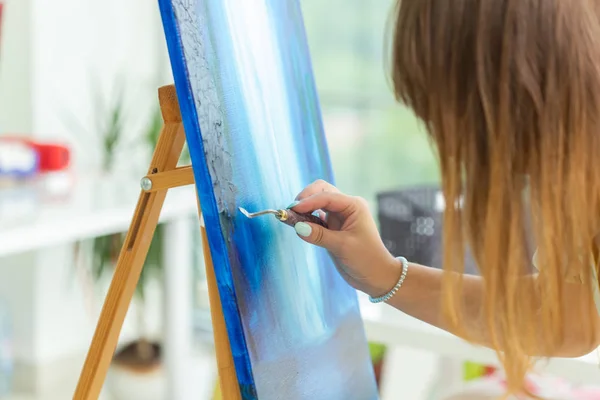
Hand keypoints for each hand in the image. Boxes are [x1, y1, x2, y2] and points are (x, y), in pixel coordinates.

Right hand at [290, 180, 401, 296]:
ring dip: (305, 207)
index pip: (327, 196)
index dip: (308, 201)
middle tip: (292, 211)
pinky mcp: (332, 227)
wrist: (376, 276)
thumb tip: (297, 226)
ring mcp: (339, 216)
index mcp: (354, 206)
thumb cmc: (366, 259)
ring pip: (318, 202)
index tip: (292, 209)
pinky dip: (306, 218)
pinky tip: (299, 225)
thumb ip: (319, 235)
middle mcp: (346, 207)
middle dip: (306, 198)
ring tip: (292, 218)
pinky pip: (316, 216)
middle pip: (321, 191)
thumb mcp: (342, 247)